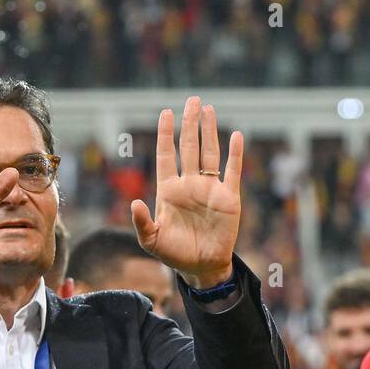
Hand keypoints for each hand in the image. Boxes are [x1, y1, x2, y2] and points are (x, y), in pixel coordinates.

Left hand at [131, 97, 242, 288]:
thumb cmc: (175, 254)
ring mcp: (210, 189)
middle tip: (192, 101)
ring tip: (208, 109)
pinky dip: (235, 154)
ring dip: (209, 131)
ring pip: (210, 153)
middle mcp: (190, 184)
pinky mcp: (228, 198)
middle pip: (190, 147)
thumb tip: (134, 202)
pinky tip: (236, 136)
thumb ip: (142, 222)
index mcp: (169, 190)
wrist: (202, 267)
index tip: (165, 113)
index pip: (167, 155)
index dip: (166, 134)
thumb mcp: (152, 241)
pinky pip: (233, 171)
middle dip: (190, 124)